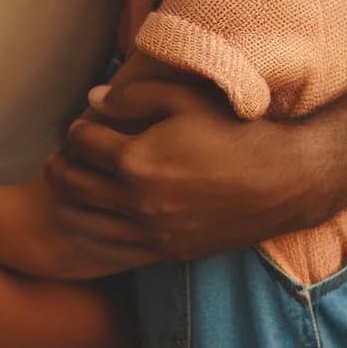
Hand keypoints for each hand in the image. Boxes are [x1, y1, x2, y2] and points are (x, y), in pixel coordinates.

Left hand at [45, 76, 338, 261]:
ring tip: (73, 180)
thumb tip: (93, 100)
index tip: (84, 124)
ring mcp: (150, 232)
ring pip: (81, 220)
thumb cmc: (235, 132)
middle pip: (72, 183)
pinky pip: (107, 248)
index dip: (77, 129)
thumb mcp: (184, 99)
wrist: (284, 181)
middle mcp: (137, 202)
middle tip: (67, 151)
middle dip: (63, 162)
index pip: (81, 143)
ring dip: (68, 198)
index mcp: (137, 161)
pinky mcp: (164, 252)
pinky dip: (87, 231)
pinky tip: (88, 216)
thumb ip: (133, 95)